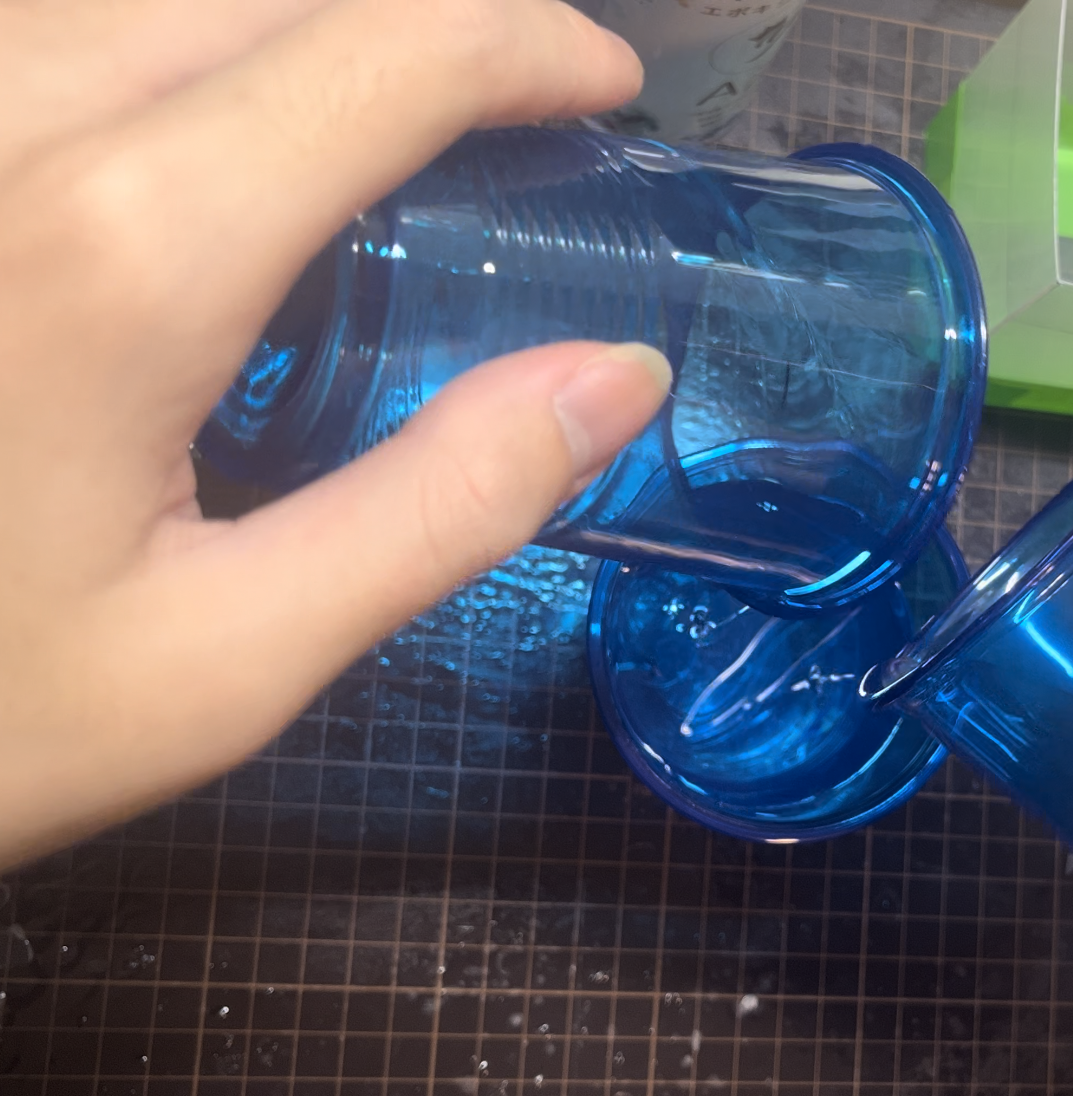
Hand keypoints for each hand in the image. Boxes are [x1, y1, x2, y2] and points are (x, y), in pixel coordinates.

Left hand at [0, 0, 669, 866]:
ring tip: (389, 130)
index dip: (523, 45)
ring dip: (305, 32)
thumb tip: (614, 380)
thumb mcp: (226, 656)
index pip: (382, 54)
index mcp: (128, 247)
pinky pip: (61, 32)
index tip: (603, 88)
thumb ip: (442, 506)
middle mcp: (12, 117)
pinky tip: (214, 149)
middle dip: (431, 25)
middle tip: (518, 121)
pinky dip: (180, 55)